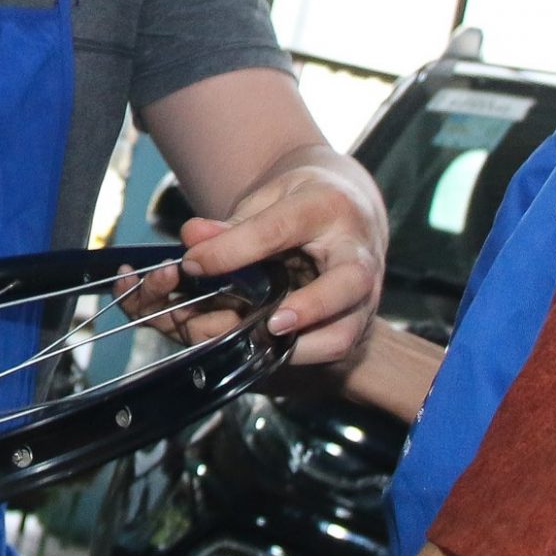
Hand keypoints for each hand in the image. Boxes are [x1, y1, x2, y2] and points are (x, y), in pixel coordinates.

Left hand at [121, 157, 383, 369]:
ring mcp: (365, 295)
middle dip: (310, 308)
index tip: (192, 264)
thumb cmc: (302, 206)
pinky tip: (264, 347)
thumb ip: (230, 223)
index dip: (231, 250)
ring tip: (257, 341)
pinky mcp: (358, 323)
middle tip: (271, 324)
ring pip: (343, 334)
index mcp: (327, 209)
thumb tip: (191, 237)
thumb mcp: (268, 199)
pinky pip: (332, 350)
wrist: (350, 215)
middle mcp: (358, 254)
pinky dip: (298, 356)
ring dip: (299, 347)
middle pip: (349, 283)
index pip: (278, 231)